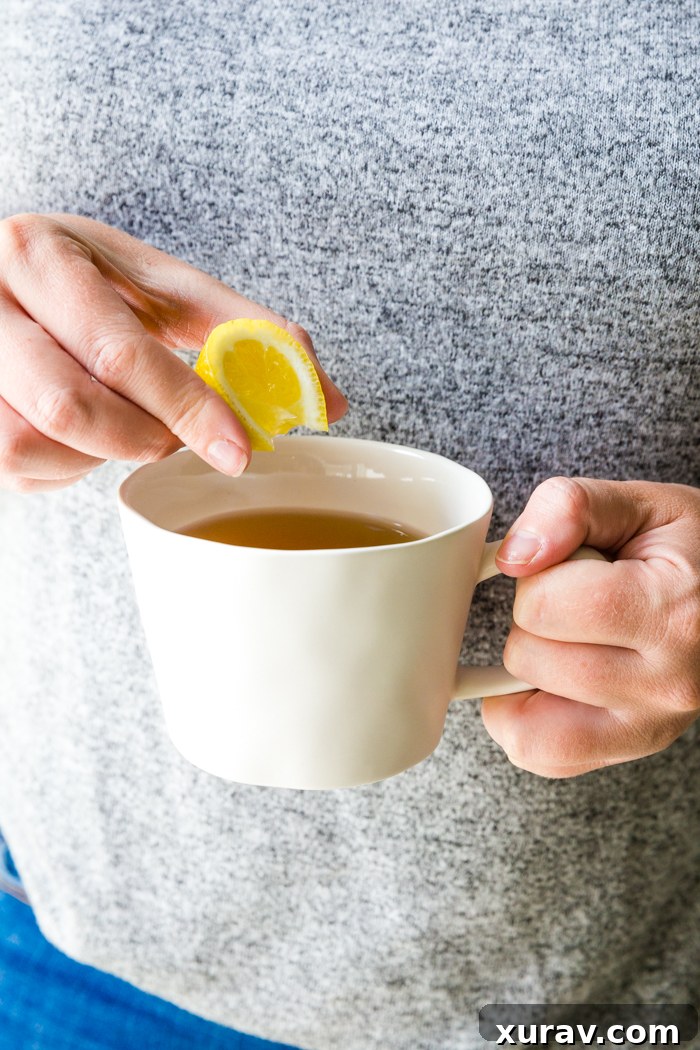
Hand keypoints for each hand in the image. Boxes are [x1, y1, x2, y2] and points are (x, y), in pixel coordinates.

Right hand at [0, 213, 347, 491]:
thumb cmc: (83, 280)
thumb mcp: (156, 283)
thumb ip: (241, 330)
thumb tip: (325, 397)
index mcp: (42, 256)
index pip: (122, 351)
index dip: (188, 409)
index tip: (237, 449)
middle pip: (71, 408)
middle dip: (142, 438)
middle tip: (173, 437)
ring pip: (33, 447)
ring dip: (94, 454)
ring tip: (115, 419)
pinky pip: (13, 468)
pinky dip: (60, 466)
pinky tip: (75, 431)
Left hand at [481, 477, 699, 776]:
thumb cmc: (688, 550)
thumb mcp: (641, 504)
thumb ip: (570, 508)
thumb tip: (514, 558)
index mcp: (673, 612)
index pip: (543, 607)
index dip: (536, 576)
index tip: (572, 566)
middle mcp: (669, 684)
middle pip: (528, 658)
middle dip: (534, 620)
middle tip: (582, 602)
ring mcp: (651, 727)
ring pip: (525, 713)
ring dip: (533, 668)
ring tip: (580, 636)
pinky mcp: (631, 749)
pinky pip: (539, 754)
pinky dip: (525, 718)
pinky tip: (555, 680)